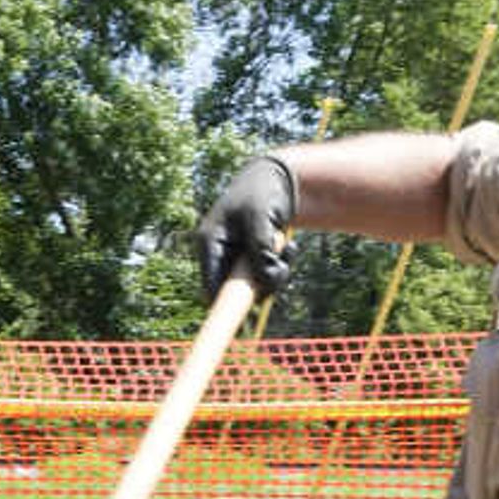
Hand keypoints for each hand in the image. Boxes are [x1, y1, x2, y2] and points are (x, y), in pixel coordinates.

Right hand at [196, 153, 295, 302]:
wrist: (278, 177)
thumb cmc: (263, 191)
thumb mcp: (260, 218)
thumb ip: (260, 251)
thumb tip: (264, 283)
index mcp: (209, 242)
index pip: (210, 286)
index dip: (226, 305)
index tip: (243, 321)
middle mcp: (219, 253)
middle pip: (234, 291)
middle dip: (261, 284)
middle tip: (281, 267)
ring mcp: (235, 257)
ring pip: (254, 286)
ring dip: (275, 274)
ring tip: (288, 250)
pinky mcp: (251, 258)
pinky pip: (265, 276)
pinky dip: (280, 267)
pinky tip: (289, 249)